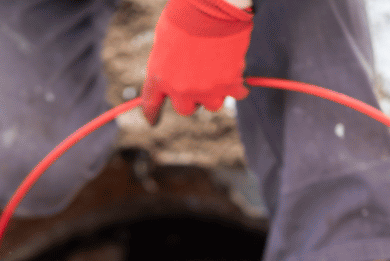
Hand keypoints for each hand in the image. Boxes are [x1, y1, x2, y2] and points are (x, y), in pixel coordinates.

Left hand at [141, 0, 252, 124]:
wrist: (210, 7)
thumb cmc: (185, 15)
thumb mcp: (164, 40)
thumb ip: (167, 64)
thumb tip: (176, 76)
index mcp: (159, 76)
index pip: (150, 103)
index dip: (151, 113)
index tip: (152, 120)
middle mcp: (180, 89)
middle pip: (186, 109)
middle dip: (192, 97)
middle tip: (200, 81)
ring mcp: (205, 89)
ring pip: (212, 104)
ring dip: (216, 91)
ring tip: (219, 70)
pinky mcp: (229, 84)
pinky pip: (237, 94)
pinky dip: (239, 85)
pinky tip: (237, 72)